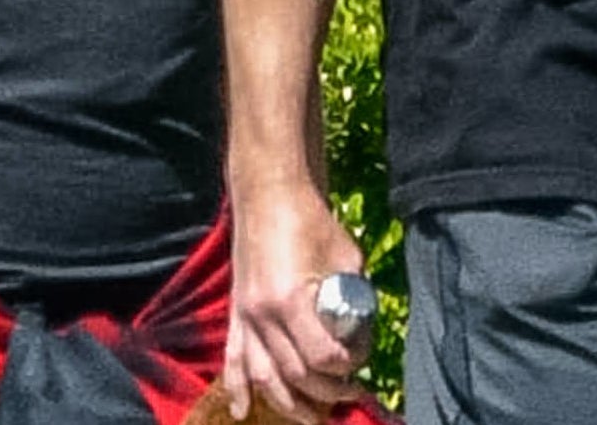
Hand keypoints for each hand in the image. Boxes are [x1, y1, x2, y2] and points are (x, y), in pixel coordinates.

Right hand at [224, 182, 365, 422]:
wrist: (269, 193)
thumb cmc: (311, 220)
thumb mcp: (346, 257)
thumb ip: (353, 299)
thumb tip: (361, 333)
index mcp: (290, 300)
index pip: (322, 357)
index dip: (349, 365)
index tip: (363, 357)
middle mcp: (262, 315)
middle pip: (294, 375)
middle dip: (326, 392)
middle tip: (350, 393)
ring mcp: (244, 316)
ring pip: (264, 378)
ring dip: (289, 405)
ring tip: (314, 418)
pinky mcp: (235, 313)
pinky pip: (233, 359)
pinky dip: (236, 388)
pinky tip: (242, 410)